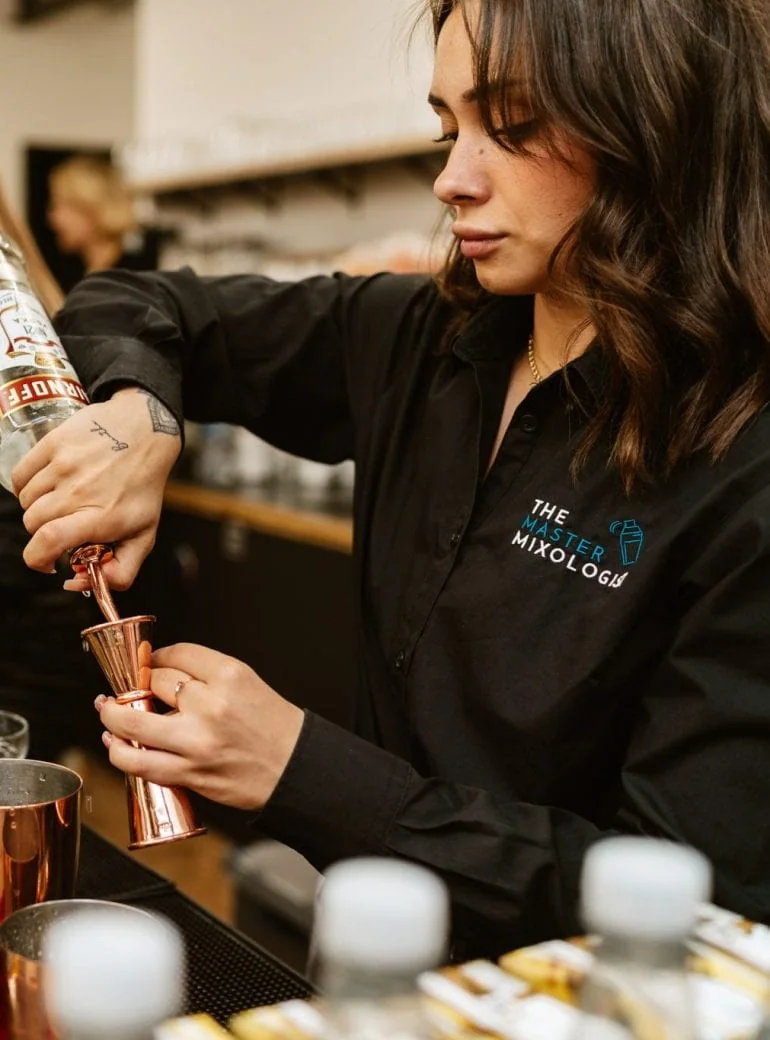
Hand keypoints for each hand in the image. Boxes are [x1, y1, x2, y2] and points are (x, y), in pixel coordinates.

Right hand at [13, 387, 180, 589]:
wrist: (146, 431)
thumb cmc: (142, 486)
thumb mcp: (144, 535)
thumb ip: (121, 572)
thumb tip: (79, 584)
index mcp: (101, 516)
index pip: (48, 540)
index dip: (37, 558)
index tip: (47, 562)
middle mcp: (79, 490)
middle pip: (33, 523)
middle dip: (44, 532)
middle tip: (65, 525)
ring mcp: (63, 464)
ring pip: (25, 500)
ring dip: (37, 507)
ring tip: (61, 502)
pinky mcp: (52, 443)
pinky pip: (20, 475)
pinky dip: (26, 485)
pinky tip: (46, 485)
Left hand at [97, 644, 304, 810]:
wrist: (294, 769)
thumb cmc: (273, 727)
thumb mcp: (247, 682)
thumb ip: (206, 674)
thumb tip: (161, 670)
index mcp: (229, 676)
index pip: (175, 654)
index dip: (156, 656)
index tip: (151, 662)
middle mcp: (211, 705)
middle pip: (151, 682)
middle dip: (137, 684)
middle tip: (133, 687)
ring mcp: (196, 742)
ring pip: (132, 723)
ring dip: (112, 716)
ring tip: (107, 711)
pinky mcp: (189, 773)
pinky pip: (139, 762)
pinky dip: (119, 751)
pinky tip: (115, 743)